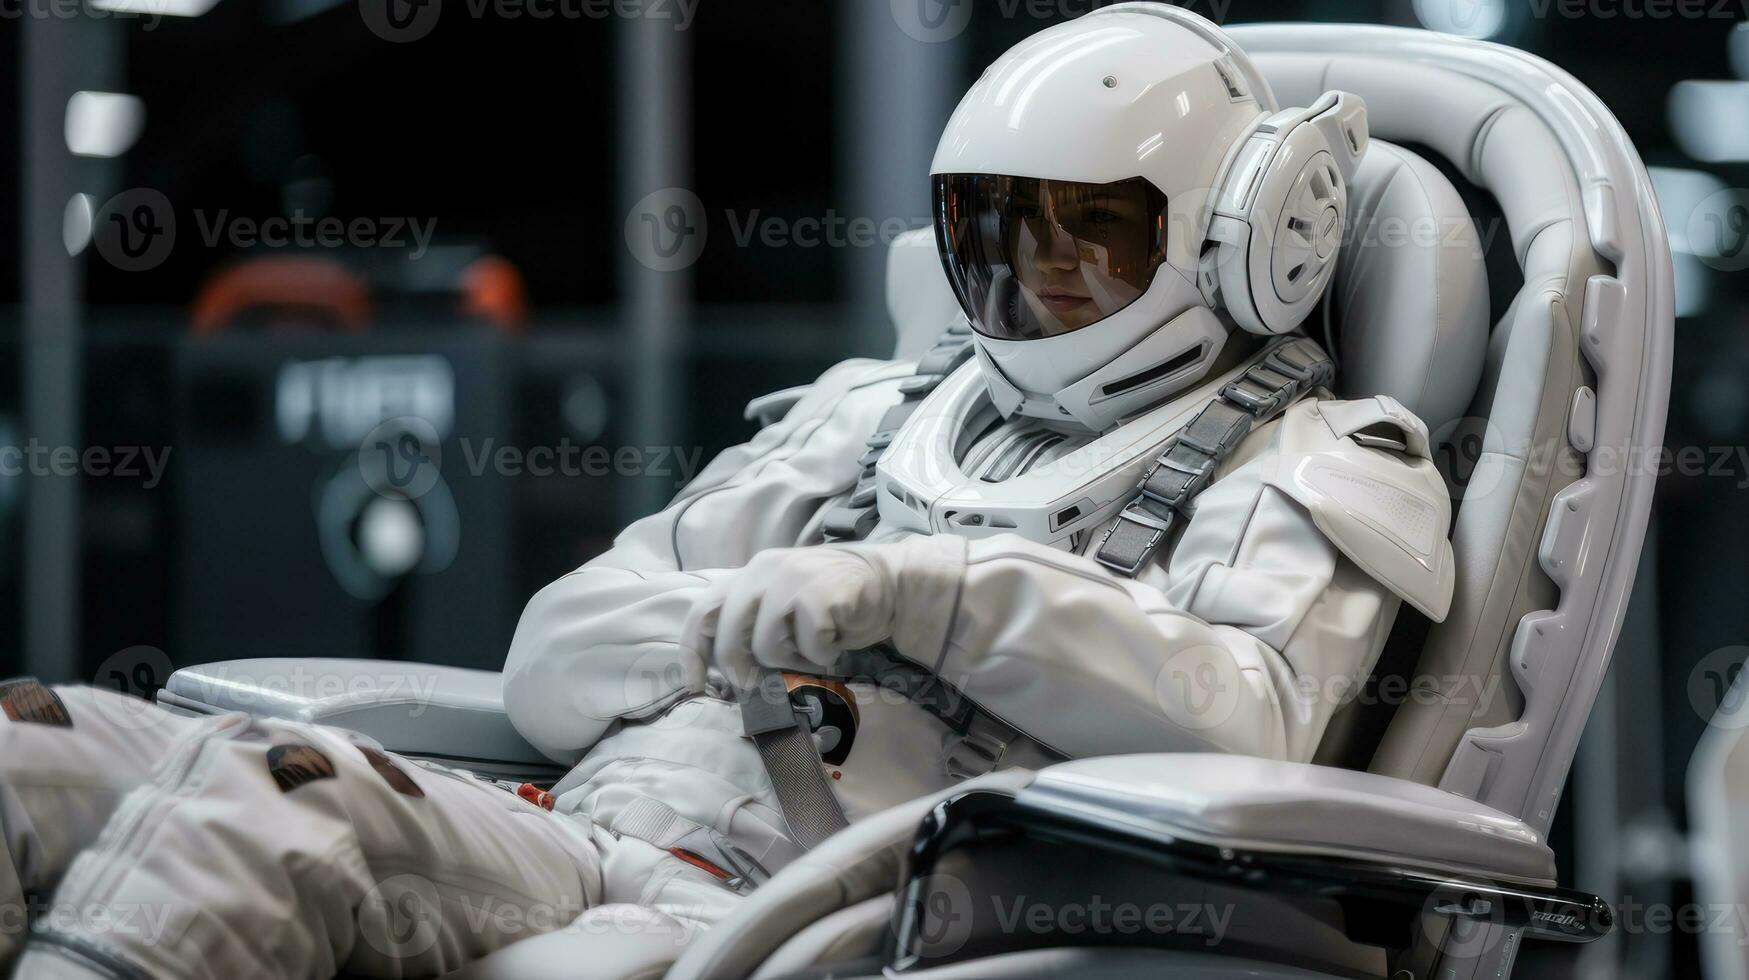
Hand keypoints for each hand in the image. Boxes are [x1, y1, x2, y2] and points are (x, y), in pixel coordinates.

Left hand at [681, 546, 895, 688]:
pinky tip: (835, 643)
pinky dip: (823, 657)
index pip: (703, 612)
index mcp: (749, 574)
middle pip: (729, 637)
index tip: (696, 687)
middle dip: (742, 672)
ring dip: (793, 662)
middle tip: (763, 686)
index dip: (694, 653)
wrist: (890, 584)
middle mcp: (763, 571)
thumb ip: (753, 625)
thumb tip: (724, 674)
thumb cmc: (834, 604)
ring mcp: (790, 579)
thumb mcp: (783, 606)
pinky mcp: (817, 595)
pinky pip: (806, 648)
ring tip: (815, 650)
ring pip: (766, 648)